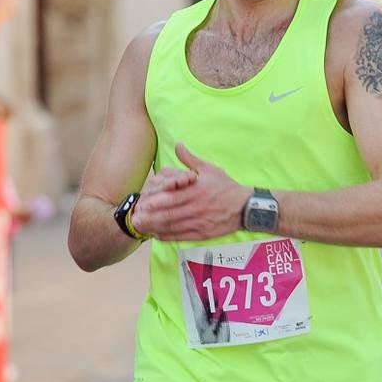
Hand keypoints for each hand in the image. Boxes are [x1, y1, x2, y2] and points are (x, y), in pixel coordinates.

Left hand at [130, 144, 246, 241]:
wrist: (245, 207)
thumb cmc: (226, 187)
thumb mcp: (209, 169)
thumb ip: (190, 160)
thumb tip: (178, 145)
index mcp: (196, 191)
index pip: (172, 197)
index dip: (156, 202)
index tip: (143, 203)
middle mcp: (196, 208)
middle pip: (169, 214)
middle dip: (151, 217)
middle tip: (136, 218)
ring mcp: (199, 222)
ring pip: (173, 227)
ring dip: (156, 228)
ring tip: (142, 227)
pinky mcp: (202, 233)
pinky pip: (181, 236)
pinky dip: (168, 236)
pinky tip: (157, 235)